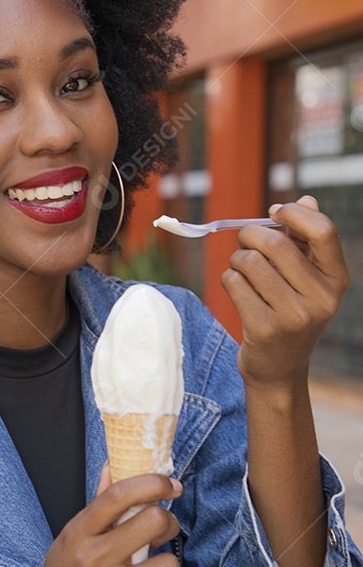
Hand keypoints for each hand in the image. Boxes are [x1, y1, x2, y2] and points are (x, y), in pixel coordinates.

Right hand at [11, 465, 181, 566]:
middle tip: (164, 532)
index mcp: (78, 534)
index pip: (119, 495)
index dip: (152, 483)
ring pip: (168, 566)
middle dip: (168, 524)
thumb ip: (96, 507)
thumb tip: (112, 466)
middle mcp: (90, 560)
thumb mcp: (69, 542)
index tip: (170, 485)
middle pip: (153, 522)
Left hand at [221, 196, 348, 388]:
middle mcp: (322, 299)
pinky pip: (234, 283)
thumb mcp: (307, 280)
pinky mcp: (265, 329)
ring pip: (249, 262)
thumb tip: (306, 199)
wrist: (279, 368)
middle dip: (250, 236)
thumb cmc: (290, 311)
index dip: (294, 214)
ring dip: (237, 260)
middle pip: (275, 243)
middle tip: (245, 243)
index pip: (323, 231)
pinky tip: (238, 291)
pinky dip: (229, 279)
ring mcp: (295, 317)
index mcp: (336, 280)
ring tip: (242, 271)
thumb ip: (306, 241)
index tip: (274, 213)